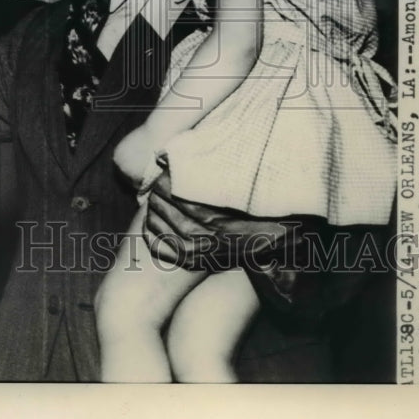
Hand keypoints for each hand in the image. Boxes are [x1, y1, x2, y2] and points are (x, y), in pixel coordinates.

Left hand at [143, 169, 290, 269]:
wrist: (269, 240)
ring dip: (153, 207)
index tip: (169, 169)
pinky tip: (155, 219)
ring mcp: (191, 249)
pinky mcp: (188, 260)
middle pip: (157, 202)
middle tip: (164, 181)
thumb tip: (168, 157)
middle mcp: (195, 232)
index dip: (165, 175)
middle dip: (158, 189)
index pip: (166, 188)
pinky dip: (150, 229)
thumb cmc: (252, 207)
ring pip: (152, 221)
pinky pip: (155, 243)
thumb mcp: (232, 184)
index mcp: (205, 211)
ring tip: (160, 198)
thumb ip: (202, 171)